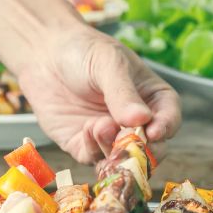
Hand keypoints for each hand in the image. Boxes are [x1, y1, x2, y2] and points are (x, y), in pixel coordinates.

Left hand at [17, 25, 180, 163]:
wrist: (43, 55)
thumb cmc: (83, 51)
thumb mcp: (108, 63)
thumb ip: (123, 92)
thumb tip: (141, 119)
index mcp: (152, 98)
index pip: (169, 118)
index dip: (165, 127)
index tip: (154, 132)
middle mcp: (135, 123)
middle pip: (152, 149)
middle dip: (141, 148)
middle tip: (126, 140)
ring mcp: (111, 137)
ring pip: (123, 160)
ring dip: (113, 149)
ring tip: (99, 126)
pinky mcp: (85, 147)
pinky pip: (95, 161)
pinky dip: (93, 151)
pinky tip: (86, 129)